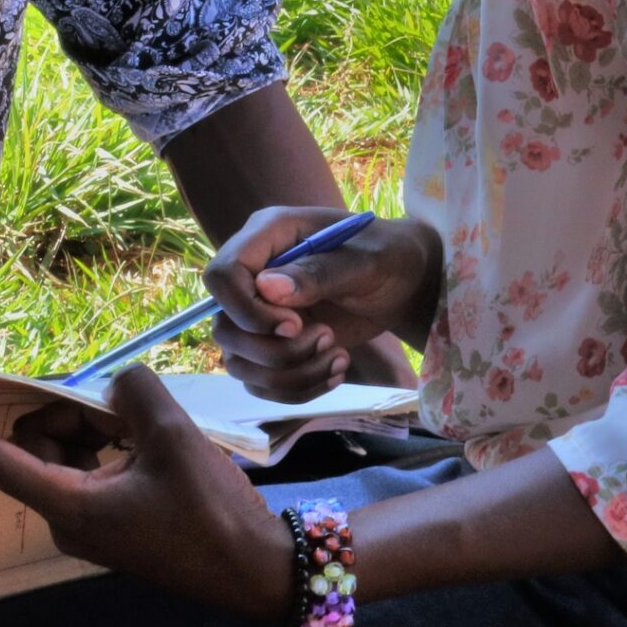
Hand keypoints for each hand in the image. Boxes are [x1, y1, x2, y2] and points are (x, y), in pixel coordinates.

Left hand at [0, 367, 292, 619]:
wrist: (256, 570)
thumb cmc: (211, 514)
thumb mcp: (172, 438)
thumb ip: (131, 393)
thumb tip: (113, 388)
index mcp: (67, 506)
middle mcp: (65, 518)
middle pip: (36, 443)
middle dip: (71, 416)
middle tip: (125, 420)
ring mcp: (87, 522)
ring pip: (64, 451)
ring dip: (96, 430)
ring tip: (146, 437)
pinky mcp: (110, 522)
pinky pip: (89, 467)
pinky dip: (111, 447)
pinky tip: (149, 448)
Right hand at [207, 207, 441, 402]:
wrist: (404, 282)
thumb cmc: (388, 256)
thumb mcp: (365, 261)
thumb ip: (319, 272)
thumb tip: (266, 288)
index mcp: (267, 236)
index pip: (222, 276)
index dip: (248, 310)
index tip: (296, 325)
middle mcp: (253, 275)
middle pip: (224, 327)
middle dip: (274, 351)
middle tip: (327, 338)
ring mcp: (260, 314)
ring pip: (239, 362)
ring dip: (290, 375)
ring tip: (338, 356)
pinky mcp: (273, 345)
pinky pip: (261, 383)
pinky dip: (297, 390)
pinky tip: (335, 372)